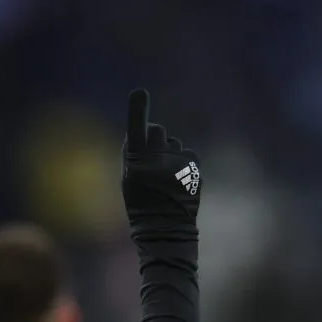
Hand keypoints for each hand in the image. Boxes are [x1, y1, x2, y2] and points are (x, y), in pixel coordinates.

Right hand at [121, 89, 200, 235]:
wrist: (165, 228)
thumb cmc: (141, 203)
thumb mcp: (128, 180)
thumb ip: (134, 155)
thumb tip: (143, 131)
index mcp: (136, 163)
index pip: (136, 130)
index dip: (137, 110)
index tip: (139, 92)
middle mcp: (157, 160)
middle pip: (157, 130)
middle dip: (155, 137)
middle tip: (153, 158)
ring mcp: (177, 163)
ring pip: (173, 143)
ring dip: (169, 153)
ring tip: (166, 178)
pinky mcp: (193, 167)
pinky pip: (188, 154)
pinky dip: (184, 163)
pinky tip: (179, 180)